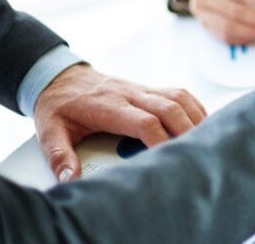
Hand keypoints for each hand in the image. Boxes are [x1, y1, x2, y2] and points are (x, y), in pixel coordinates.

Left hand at [34, 64, 206, 181]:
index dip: (160, 140)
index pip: (144, 121)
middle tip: (196, 153)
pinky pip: (179, 93)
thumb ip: (59, 155)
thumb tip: (70, 178)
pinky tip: (201, 123)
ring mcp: (142, 89)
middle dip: (187, 130)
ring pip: (179, 97)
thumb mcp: (49, 131)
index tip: (166, 159)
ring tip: (205, 139)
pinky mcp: (149, 89)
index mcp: (109, 105)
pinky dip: (195, 107)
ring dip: (195, 117)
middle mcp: (130, 94)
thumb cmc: (59, 105)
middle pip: (170, 107)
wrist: (60, 76)